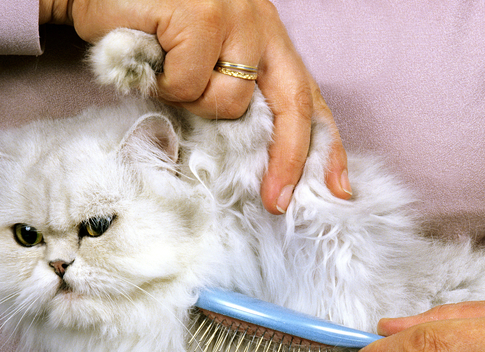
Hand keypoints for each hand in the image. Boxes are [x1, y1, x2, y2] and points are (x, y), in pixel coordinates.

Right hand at [40, 0, 349, 214]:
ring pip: (229, 103)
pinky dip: (163, 83)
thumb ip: (228, 91)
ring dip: (191, 102)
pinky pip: (189, 85)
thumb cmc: (145, 27)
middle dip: (287, 159)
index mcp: (266, 36)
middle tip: (275, 200)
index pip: (307, 96)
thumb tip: (253, 156)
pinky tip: (150, 55)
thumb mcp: (199, 60)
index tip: (338, 188)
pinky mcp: (201, 16)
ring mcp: (233, 16)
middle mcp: (260, 22)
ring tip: (166, 70)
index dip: (326, 145)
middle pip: (292, 106)